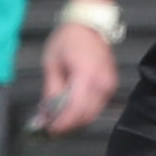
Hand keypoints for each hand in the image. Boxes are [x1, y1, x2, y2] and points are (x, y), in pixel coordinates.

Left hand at [36, 20, 118, 134]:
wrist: (88, 26)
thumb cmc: (67, 41)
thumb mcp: (51, 65)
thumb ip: (51, 92)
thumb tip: (45, 116)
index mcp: (86, 75)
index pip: (75, 108)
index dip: (62, 123)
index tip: (48, 130)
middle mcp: (102, 84)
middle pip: (86, 115)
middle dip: (67, 125)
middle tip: (50, 127)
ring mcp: (109, 86)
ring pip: (92, 114)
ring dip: (75, 120)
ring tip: (58, 119)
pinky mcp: (111, 87)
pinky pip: (96, 106)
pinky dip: (83, 112)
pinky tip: (69, 109)